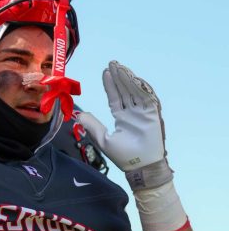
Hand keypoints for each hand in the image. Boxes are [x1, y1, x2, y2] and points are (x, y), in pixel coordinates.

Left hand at [79, 61, 172, 190]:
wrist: (141, 167)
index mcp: (121, 117)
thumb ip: (92, 126)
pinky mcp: (152, 115)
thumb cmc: (124, 156)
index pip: (115, 97)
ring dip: (128, 79)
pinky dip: (141, 88)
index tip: (105, 72)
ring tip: (120, 68)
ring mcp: (142, 113)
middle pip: (125, 90)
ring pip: (134, 92)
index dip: (110, 85)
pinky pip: (147, 98)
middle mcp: (132, 113)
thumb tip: (78, 115)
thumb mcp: (103, 140)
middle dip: (119, 77)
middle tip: (112, 63)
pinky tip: (134, 78)